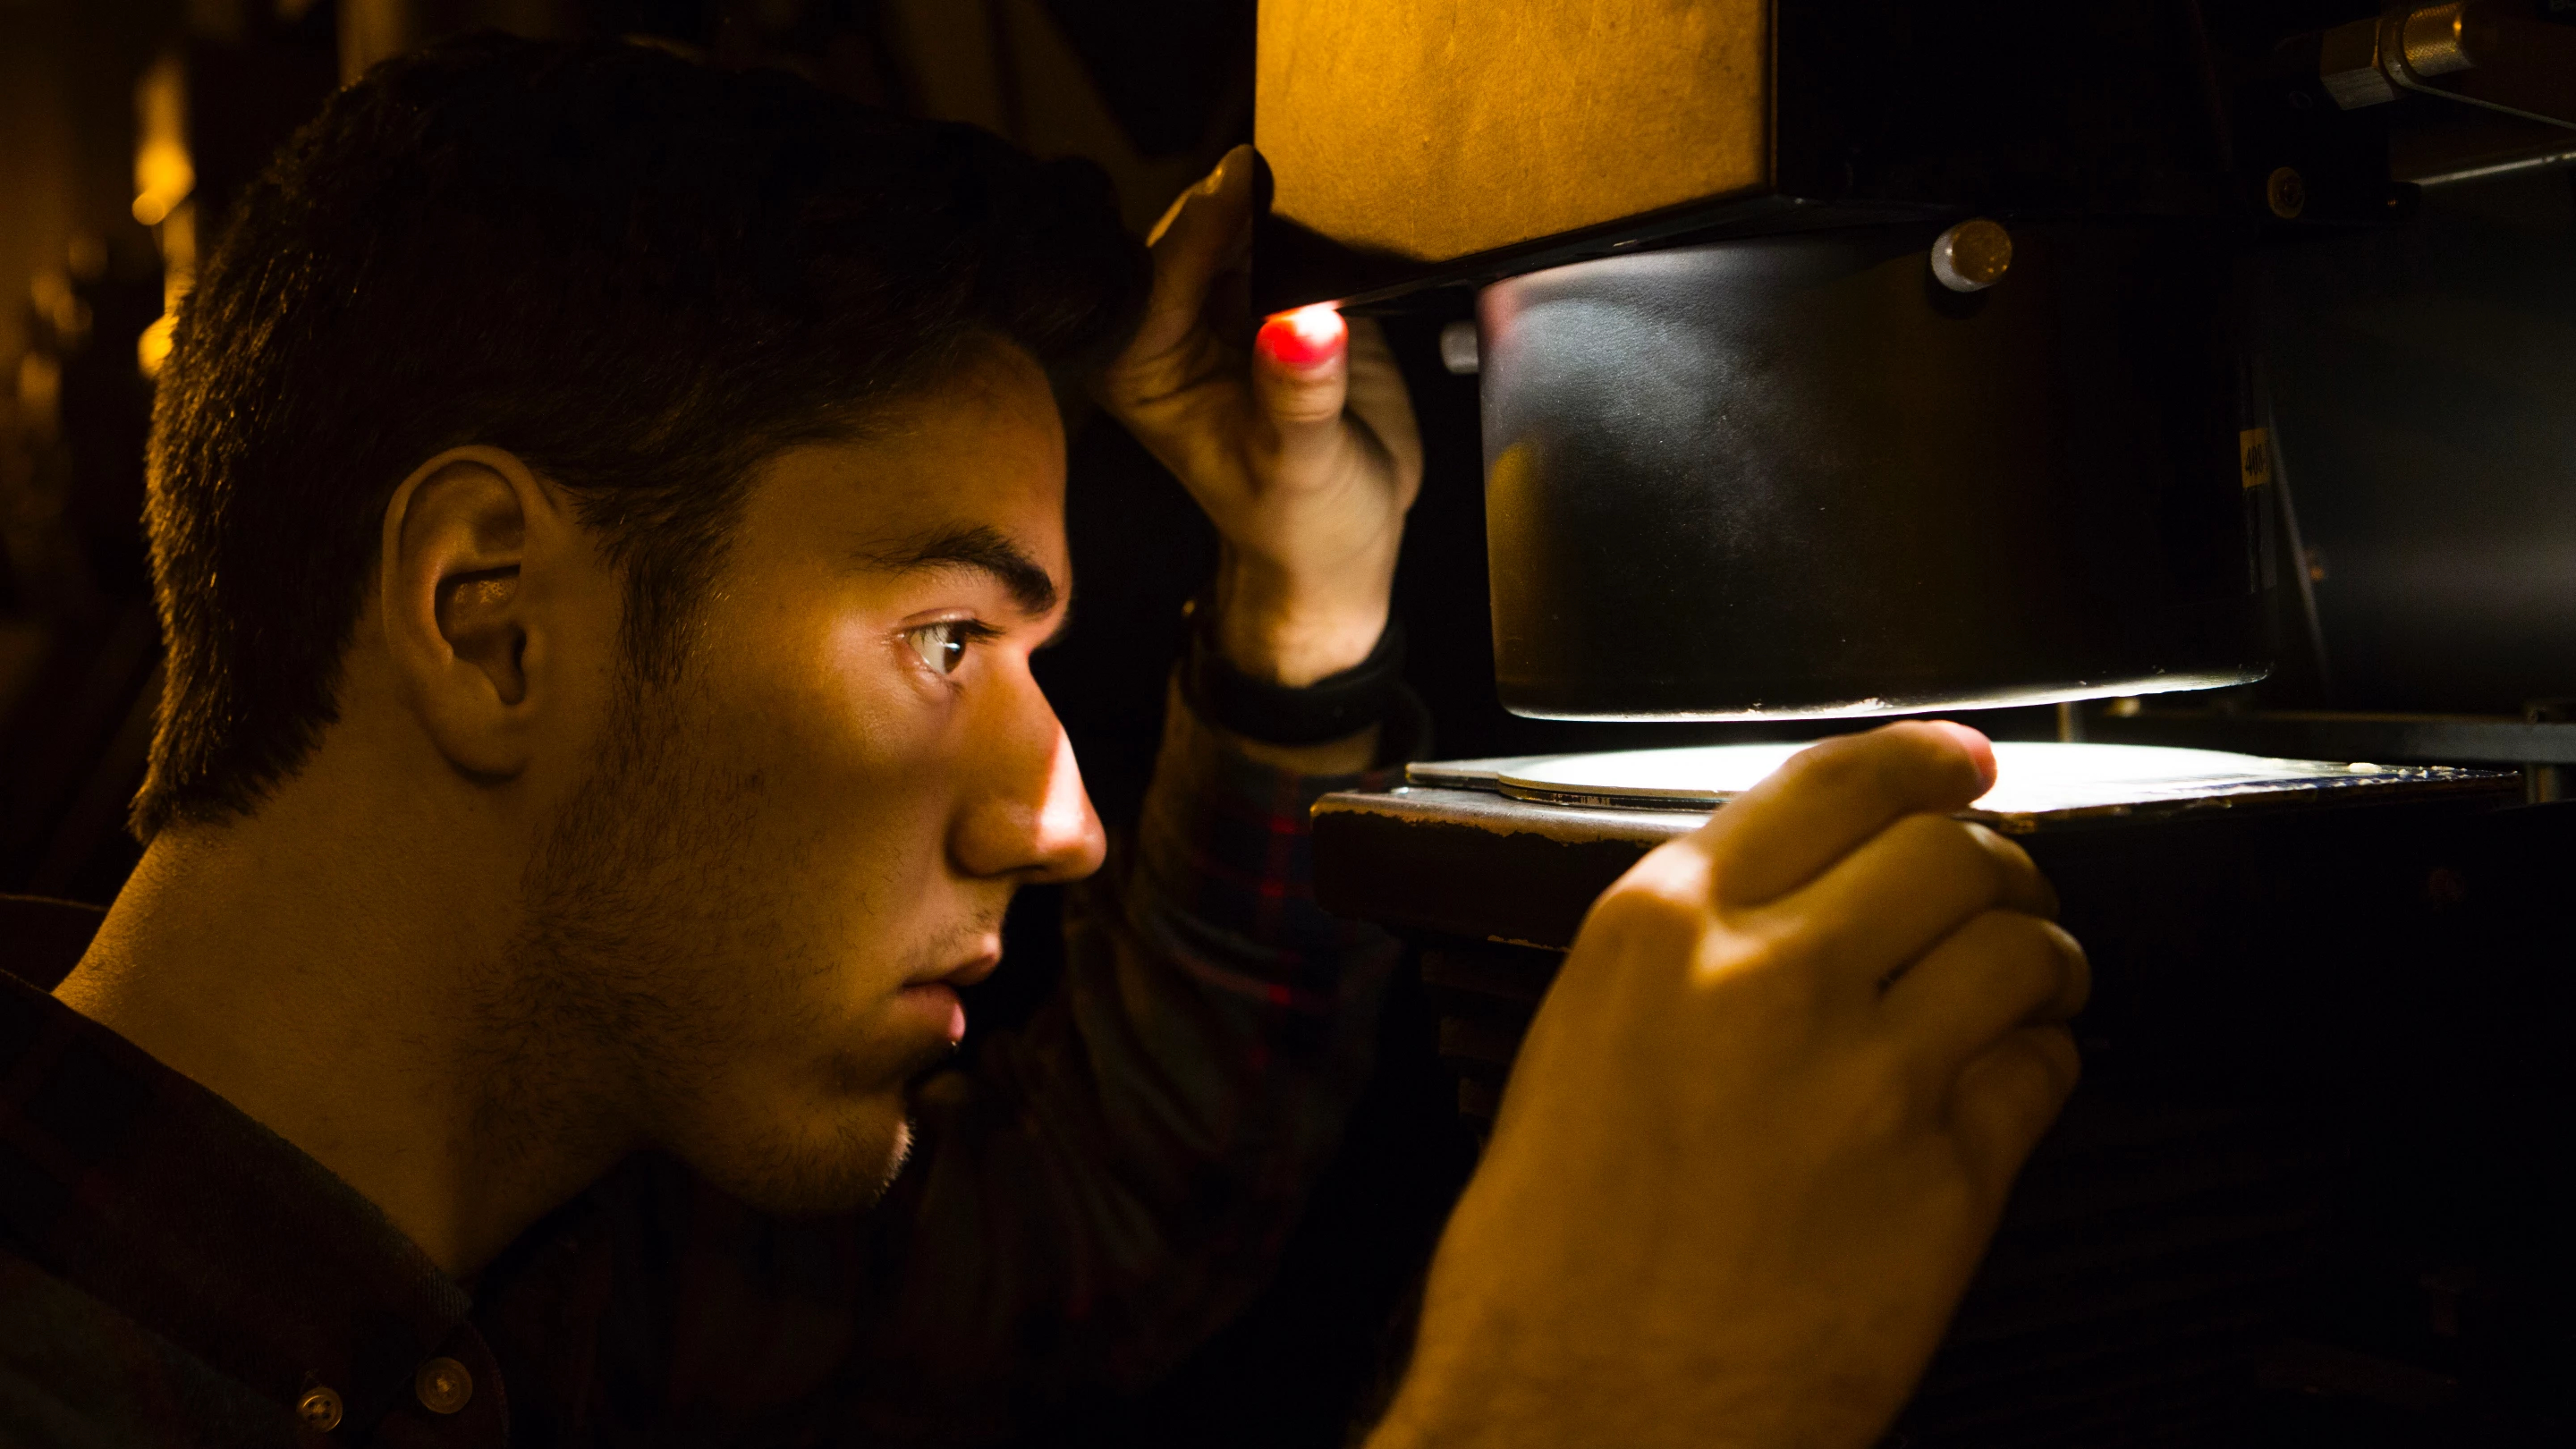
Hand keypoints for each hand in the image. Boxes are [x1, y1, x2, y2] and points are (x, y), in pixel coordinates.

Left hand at [1094, 145, 1423, 686]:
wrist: (1345, 542)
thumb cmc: (1302, 525)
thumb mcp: (1300, 469)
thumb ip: (1299, 395)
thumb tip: (1306, 324)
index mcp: (1140, 365)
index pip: (1162, 271)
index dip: (1207, 226)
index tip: (1249, 182)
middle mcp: (1171, 323)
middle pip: (1197, 226)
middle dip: (1245, 202)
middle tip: (1299, 174)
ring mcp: (1227, 299)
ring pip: (1246, 215)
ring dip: (1288, 203)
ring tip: (1330, 191)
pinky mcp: (1282, 288)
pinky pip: (1296, 229)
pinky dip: (1321, 219)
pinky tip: (1348, 216)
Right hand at [1371, 722, 2088, 1448]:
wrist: (1579, 1416)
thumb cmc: (1551, 1257)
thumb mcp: (1580, 1044)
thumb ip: (1686, 952)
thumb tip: (1798, 900)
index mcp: (1661, 930)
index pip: (1834, 781)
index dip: (1924, 759)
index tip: (1964, 761)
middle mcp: (1771, 978)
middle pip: (1951, 849)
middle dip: (1994, 862)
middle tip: (1999, 891)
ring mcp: (1870, 1077)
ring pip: (2021, 947)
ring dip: (2038, 956)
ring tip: (2027, 985)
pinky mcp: (1947, 1182)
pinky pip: (2045, 1074)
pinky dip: (2042, 1065)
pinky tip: (2005, 1087)